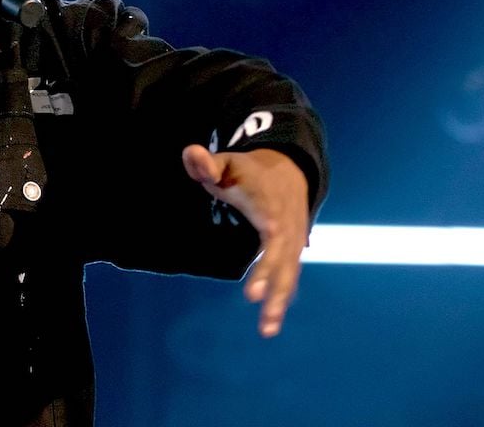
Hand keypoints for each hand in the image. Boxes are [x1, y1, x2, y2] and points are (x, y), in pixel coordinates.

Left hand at [181, 145, 309, 337]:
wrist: (289, 171)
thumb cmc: (249, 171)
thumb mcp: (228, 163)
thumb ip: (208, 164)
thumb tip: (190, 153)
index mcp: (271, 209)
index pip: (271, 235)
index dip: (266, 256)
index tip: (253, 283)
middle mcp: (287, 229)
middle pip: (284, 262)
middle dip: (273, 285)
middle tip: (259, 312)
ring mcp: (293, 242)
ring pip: (290, 275)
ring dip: (280, 302)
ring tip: (267, 330)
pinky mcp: (293, 252)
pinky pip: (289, 277)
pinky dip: (282, 297)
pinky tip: (271, 321)